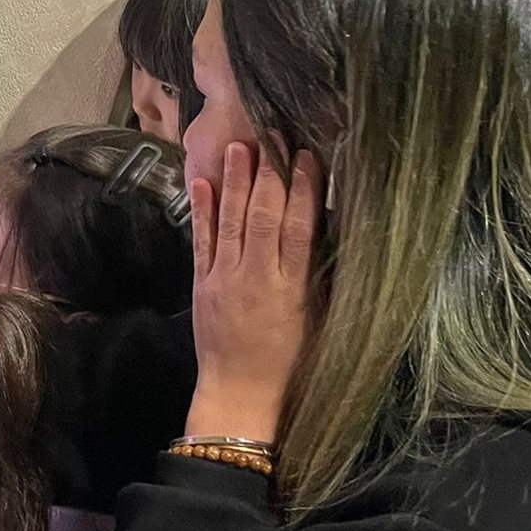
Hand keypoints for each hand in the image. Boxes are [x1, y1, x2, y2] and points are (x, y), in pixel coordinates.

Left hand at [184, 143, 319, 443]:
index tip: (307, 156)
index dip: (304, 188)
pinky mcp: (201, 284)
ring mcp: (224, 279)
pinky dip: (201, 211)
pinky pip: (201, 241)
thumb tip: (329, 230)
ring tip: (239, 146)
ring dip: (233, 181)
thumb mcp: (320, 320)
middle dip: (268, 173)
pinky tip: (201, 182)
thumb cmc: (293, 362)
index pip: (299, 227)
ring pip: (230, 221)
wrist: (241, 394)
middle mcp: (256, 277)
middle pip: (263, 215)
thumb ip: (320, 276)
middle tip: (273, 135)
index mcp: (293, 287)